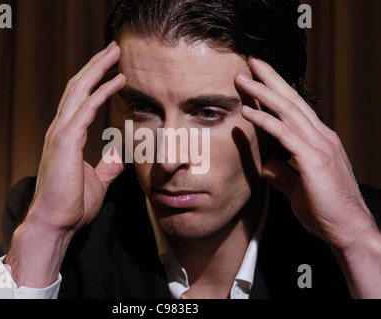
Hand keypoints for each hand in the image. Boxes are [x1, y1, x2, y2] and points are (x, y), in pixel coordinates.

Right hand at [27, 41, 125, 233]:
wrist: (55, 223)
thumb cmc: (71, 204)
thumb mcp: (98, 180)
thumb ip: (109, 164)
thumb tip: (120, 153)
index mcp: (66, 136)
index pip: (80, 99)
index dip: (95, 81)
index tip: (113, 69)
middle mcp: (61, 128)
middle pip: (78, 87)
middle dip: (96, 65)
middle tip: (114, 49)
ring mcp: (60, 132)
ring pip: (79, 90)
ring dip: (98, 69)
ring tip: (115, 54)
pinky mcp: (65, 140)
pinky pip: (86, 109)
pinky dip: (101, 92)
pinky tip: (117, 82)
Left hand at [235, 57, 376, 250]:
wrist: (348, 230)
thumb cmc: (326, 211)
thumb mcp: (298, 188)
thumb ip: (283, 174)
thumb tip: (267, 164)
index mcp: (319, 142)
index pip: (295, 109)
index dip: (277, 90)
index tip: (259, 77)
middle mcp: (322, 137)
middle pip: (292, 100)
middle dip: (270, 78)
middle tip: (251, 61)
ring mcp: (320, 146)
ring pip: (288, 110)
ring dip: (263, 91)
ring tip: (243, 77)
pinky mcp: (314, 159)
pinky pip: (285, 134)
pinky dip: (265, 120)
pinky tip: (248, 111)